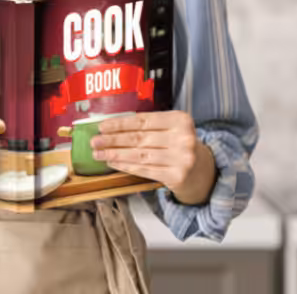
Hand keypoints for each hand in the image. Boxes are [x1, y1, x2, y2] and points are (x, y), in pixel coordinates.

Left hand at [90, 111, 216, 204]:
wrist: (201, 170)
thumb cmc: (178, 145)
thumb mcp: (170, 129)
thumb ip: (148, 125)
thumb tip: (111, 126)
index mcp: (180, 120)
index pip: (143, 121)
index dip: (119, 124)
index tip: (101, 126)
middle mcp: (183, 138)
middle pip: (139, 138)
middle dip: (112, 140)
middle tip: (95, 141)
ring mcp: (181, 159)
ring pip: (139, 155)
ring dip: (114, 154)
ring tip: (98, 153)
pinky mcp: (176, 176)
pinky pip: (144, 169)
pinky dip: (125, 166)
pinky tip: (112, 162)